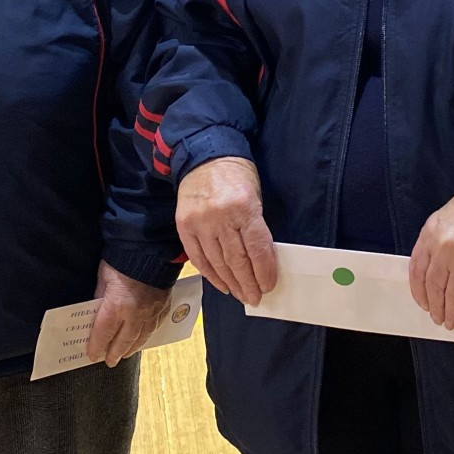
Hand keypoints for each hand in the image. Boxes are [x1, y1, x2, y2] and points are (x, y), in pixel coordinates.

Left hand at [85, 262, 170, 366]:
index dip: (96, 347)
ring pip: (141, 338)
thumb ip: (100, 297)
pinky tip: (142, 338)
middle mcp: (135, 314)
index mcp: (116, 306)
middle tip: (109, 361)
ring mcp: (151, 312)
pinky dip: (146, 336)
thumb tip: (97, 311)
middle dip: (114, 353)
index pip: (103, 334)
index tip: (92, 355)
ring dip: (132, 348)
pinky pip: (154, 327)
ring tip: (125, 354)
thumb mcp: (103, 277)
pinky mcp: (163, 306)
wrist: (151, 247)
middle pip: (123, 341)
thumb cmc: (123, 259)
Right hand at [176, 156, 277, 304]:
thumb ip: (257, 226)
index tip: (269, 285)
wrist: (203, 156)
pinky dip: (211, 275)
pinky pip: (198, 258)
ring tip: (241, 295)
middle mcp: (220, 217)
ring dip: (231, 283)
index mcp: (244, 206)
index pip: (257, 247)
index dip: (264, 271)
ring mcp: (200, 223)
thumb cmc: (236, 175)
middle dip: (248, 283)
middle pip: (237, 260)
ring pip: (217, 263)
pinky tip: (222, 285)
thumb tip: (262, 261)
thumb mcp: (255, 195)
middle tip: (255, 298)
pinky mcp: (184, 226)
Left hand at [409, 174, 453, 331]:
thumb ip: (436, 243)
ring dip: (451, 313)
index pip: (417, 270)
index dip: (419, 292)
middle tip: (438, 317)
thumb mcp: (445, 217)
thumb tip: (434, 276)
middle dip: (436, 306)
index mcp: (431, 233)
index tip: (423, 304)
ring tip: (452, 321)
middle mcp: (445, 247)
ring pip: (453, 296)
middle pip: (434, 286)